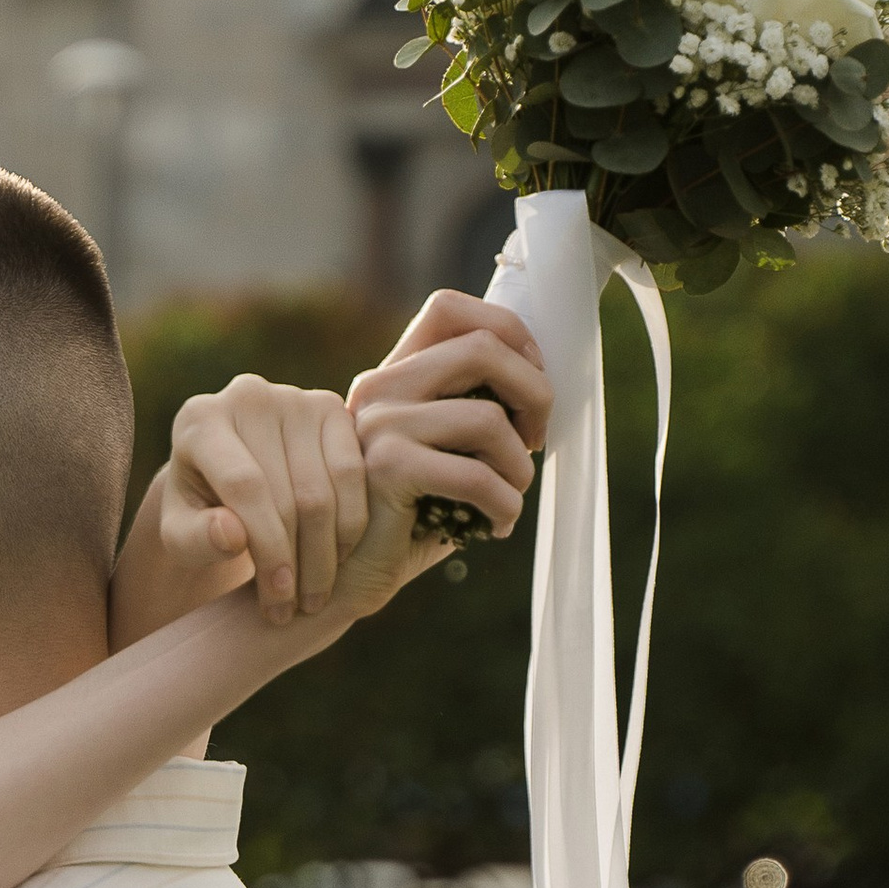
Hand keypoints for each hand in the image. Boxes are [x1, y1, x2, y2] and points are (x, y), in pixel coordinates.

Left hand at [155, 376, 369, 623]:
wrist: (227, 475)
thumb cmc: (201, 512)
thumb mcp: (182, 535)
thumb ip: (194, 538)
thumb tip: (232, 534)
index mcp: (200, 421)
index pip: (245, 486)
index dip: (268, 547)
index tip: (278, 598)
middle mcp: (248, 396)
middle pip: (291, 492)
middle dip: (300, 561)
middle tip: (300, 608)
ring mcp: (294, 397)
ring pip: (327, 487)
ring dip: (328, 552)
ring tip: (316, 594)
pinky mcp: (332, 407)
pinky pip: (355, 472)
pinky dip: (352, 523)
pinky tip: (339, 558)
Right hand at [329, 292, 555, 618]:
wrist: (345, 579)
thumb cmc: (408, 519)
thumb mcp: (445, 453)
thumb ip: (474, 411)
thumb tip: (543, 389)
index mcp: (393, 374)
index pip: (449, 308)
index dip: (508, 332)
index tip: (530, 383)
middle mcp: (380, 387)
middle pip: (482, 347)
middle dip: (535, 393)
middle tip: (535, 440)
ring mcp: (378, 424)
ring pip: (487, 417)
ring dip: (520, 465)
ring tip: (512, 495)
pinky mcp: (385, 467)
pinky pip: (474, 475)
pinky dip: (505, 503)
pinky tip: (498, 525)